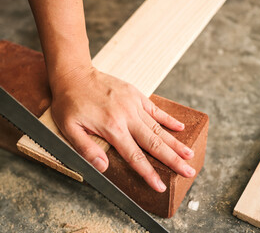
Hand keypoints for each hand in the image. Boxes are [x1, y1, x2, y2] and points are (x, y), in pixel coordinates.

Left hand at [50, 66, 195, 192]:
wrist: (75, 74)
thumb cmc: (69, 103)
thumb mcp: (70, 128)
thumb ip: (86, 148)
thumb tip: (103, 168)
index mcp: (112, 128)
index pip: (134, 156)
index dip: (148, 173)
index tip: (160, 186)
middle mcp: (127, 117)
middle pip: (154, 144)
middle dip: (173, 160)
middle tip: (189, 172)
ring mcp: (133, 104)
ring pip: (158, 128)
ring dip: (175, 143)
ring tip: (190, 155)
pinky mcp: (135, 94)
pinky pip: (155, 109)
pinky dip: (168, 119)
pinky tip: (180, 128)